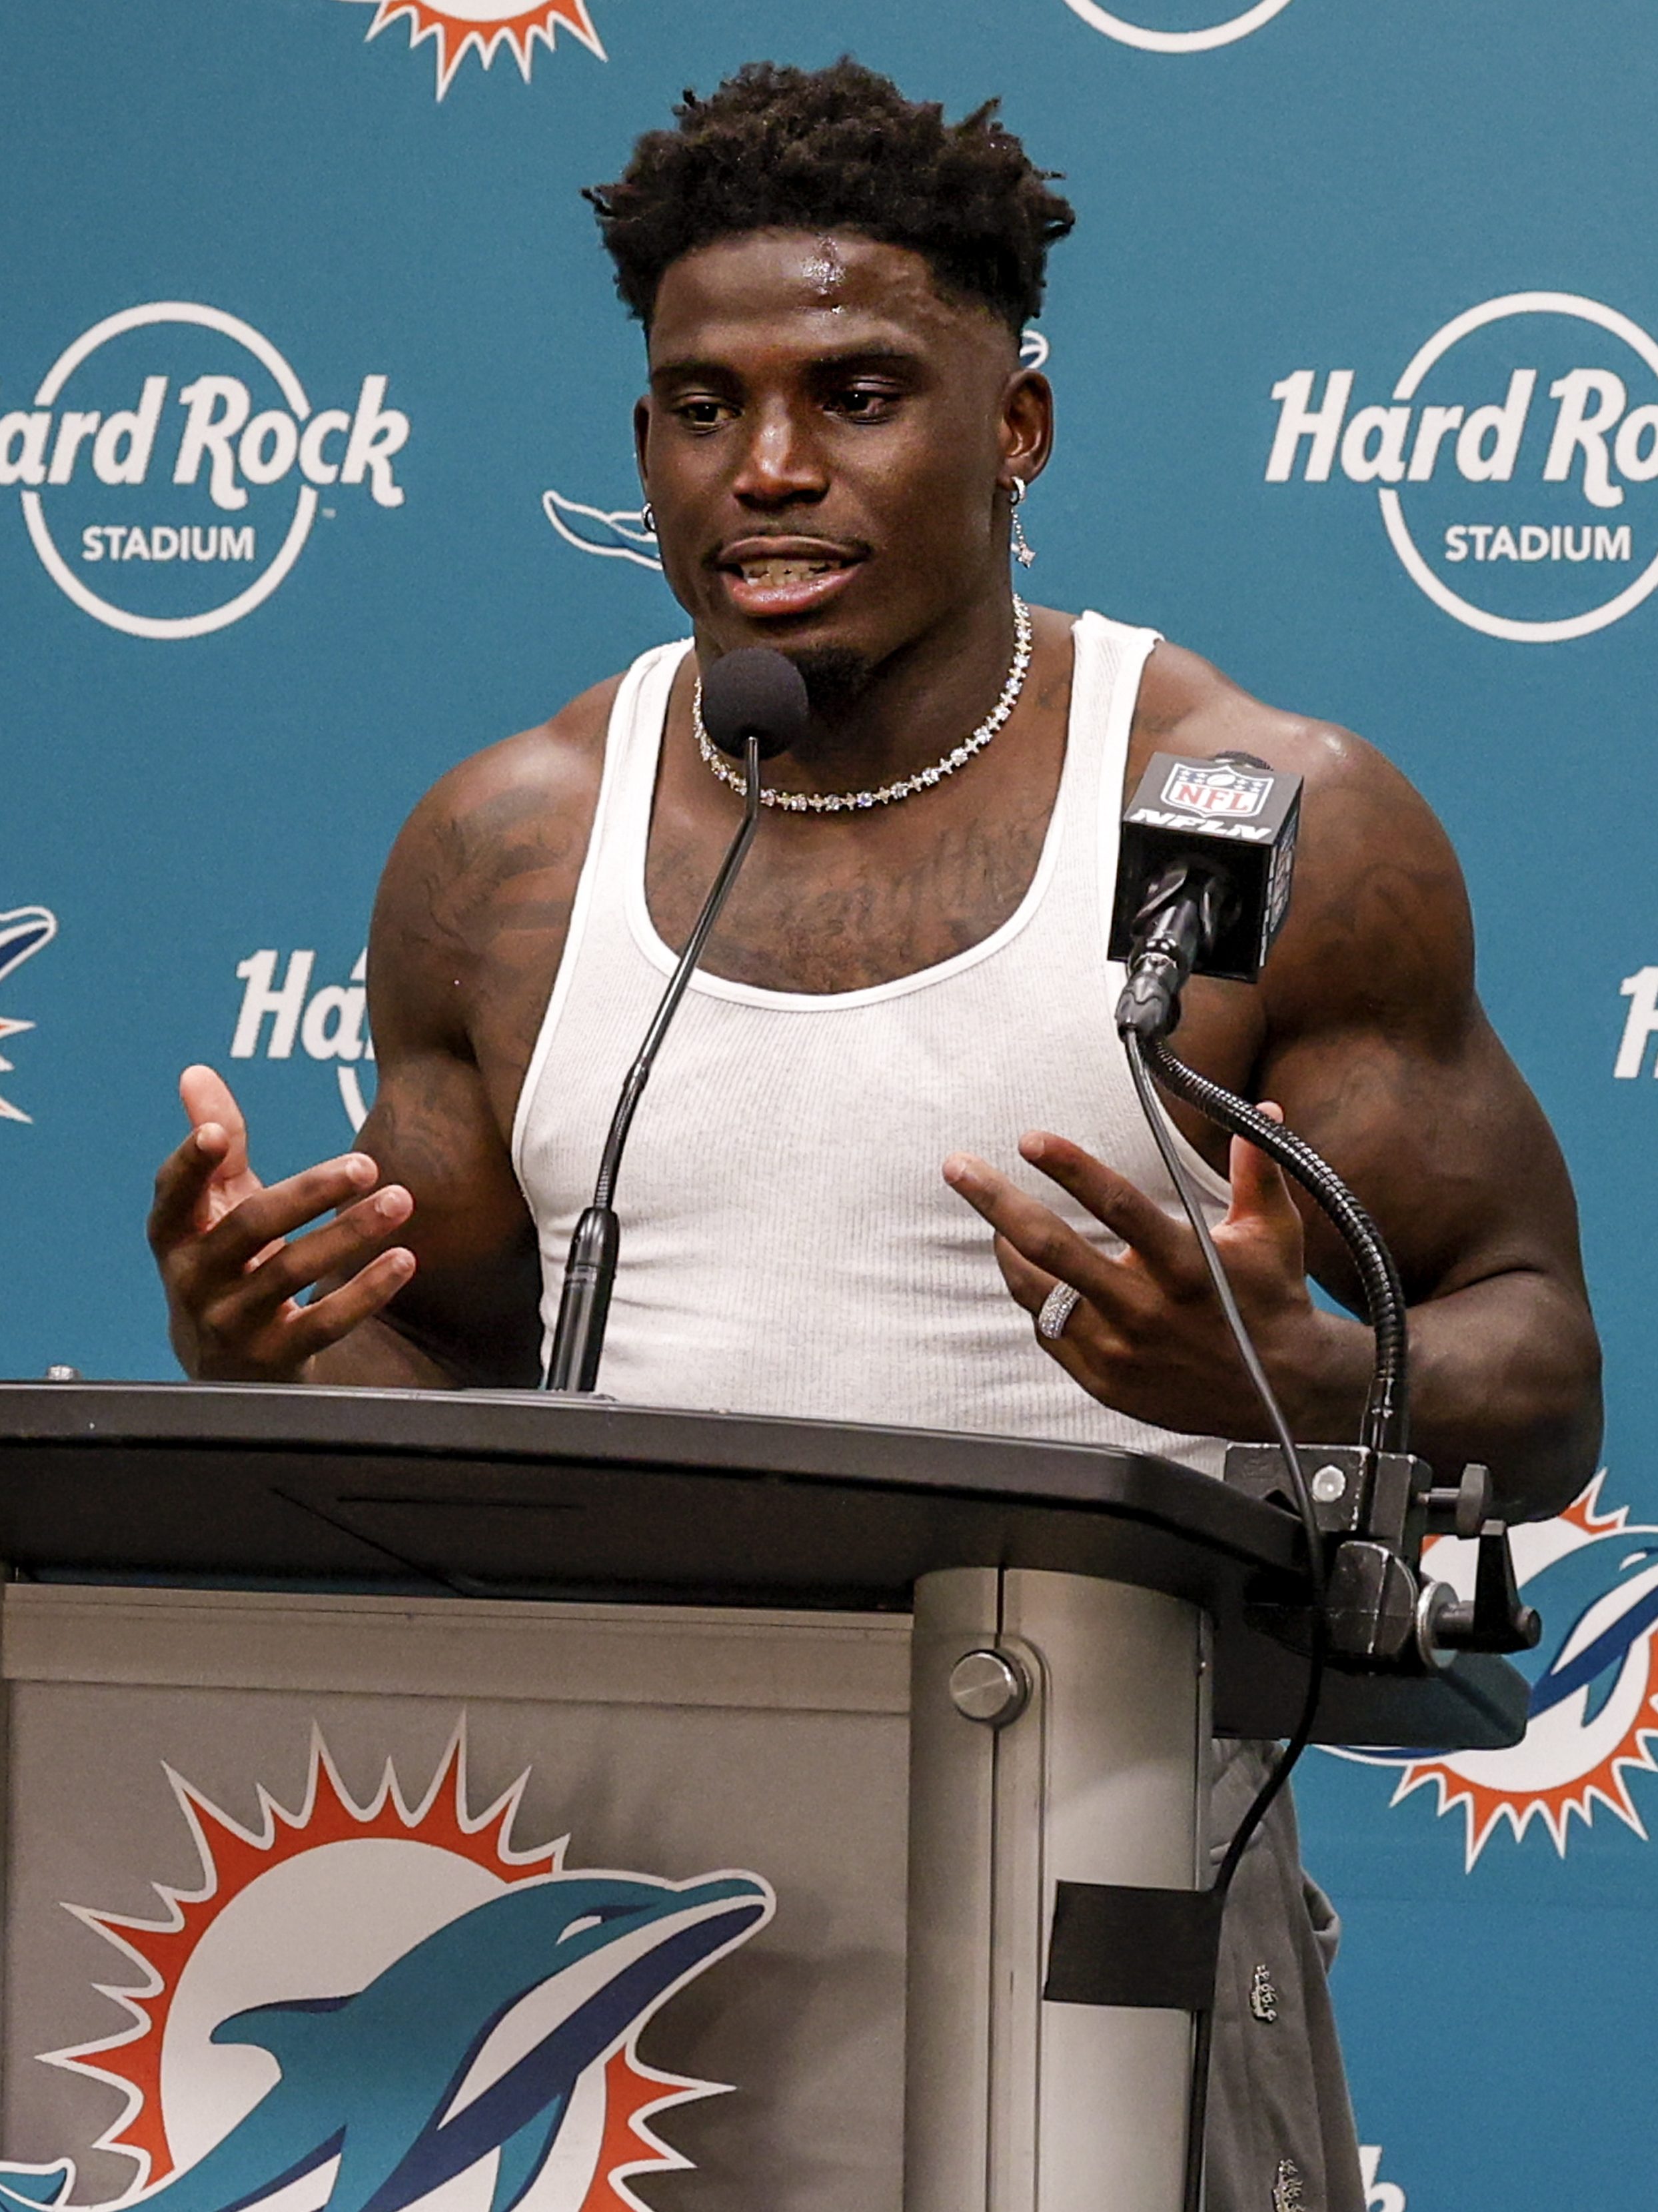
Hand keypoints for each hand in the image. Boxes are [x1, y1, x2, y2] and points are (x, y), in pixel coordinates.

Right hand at [147, 1065, 415, 1382]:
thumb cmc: (228, 1262)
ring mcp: (230, 1322)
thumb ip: (217, 1144)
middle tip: (367, 1164)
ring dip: (351, 1233)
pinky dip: (366, 1291)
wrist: (226, 1366)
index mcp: (175, 1236)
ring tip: (400, 1200)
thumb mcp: (216, 1207)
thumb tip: (197, 1072)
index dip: (191, 1165)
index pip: (174, 1196)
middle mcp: (193, 1280)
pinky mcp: (272, 1356)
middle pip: (250, 1228)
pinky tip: (404, 1259)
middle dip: (310, 1193)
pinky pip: (323, 1322)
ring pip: (291, 1272)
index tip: (219, 1133)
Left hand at [942, 1119, 1333, 1439]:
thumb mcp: (1274, 1232)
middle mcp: (1145, 1308)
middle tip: (957, 1167)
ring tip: (992, 1221)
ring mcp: (1119, 1350)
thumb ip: (1259, 1170)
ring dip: (1005, 1249)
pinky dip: (1034, 1297)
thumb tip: (1264, 1111)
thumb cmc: (1269, 1299)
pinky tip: (1030, 1272)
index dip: (1072, 1169)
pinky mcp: (1104, 1381)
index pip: (1119, 1206)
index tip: (1031, 1140)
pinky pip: (1049, 1331)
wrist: (1278, 1393)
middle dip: (996, 1202)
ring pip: (1037, 1292)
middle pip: (1052, 1248)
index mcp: (1186, 1265)